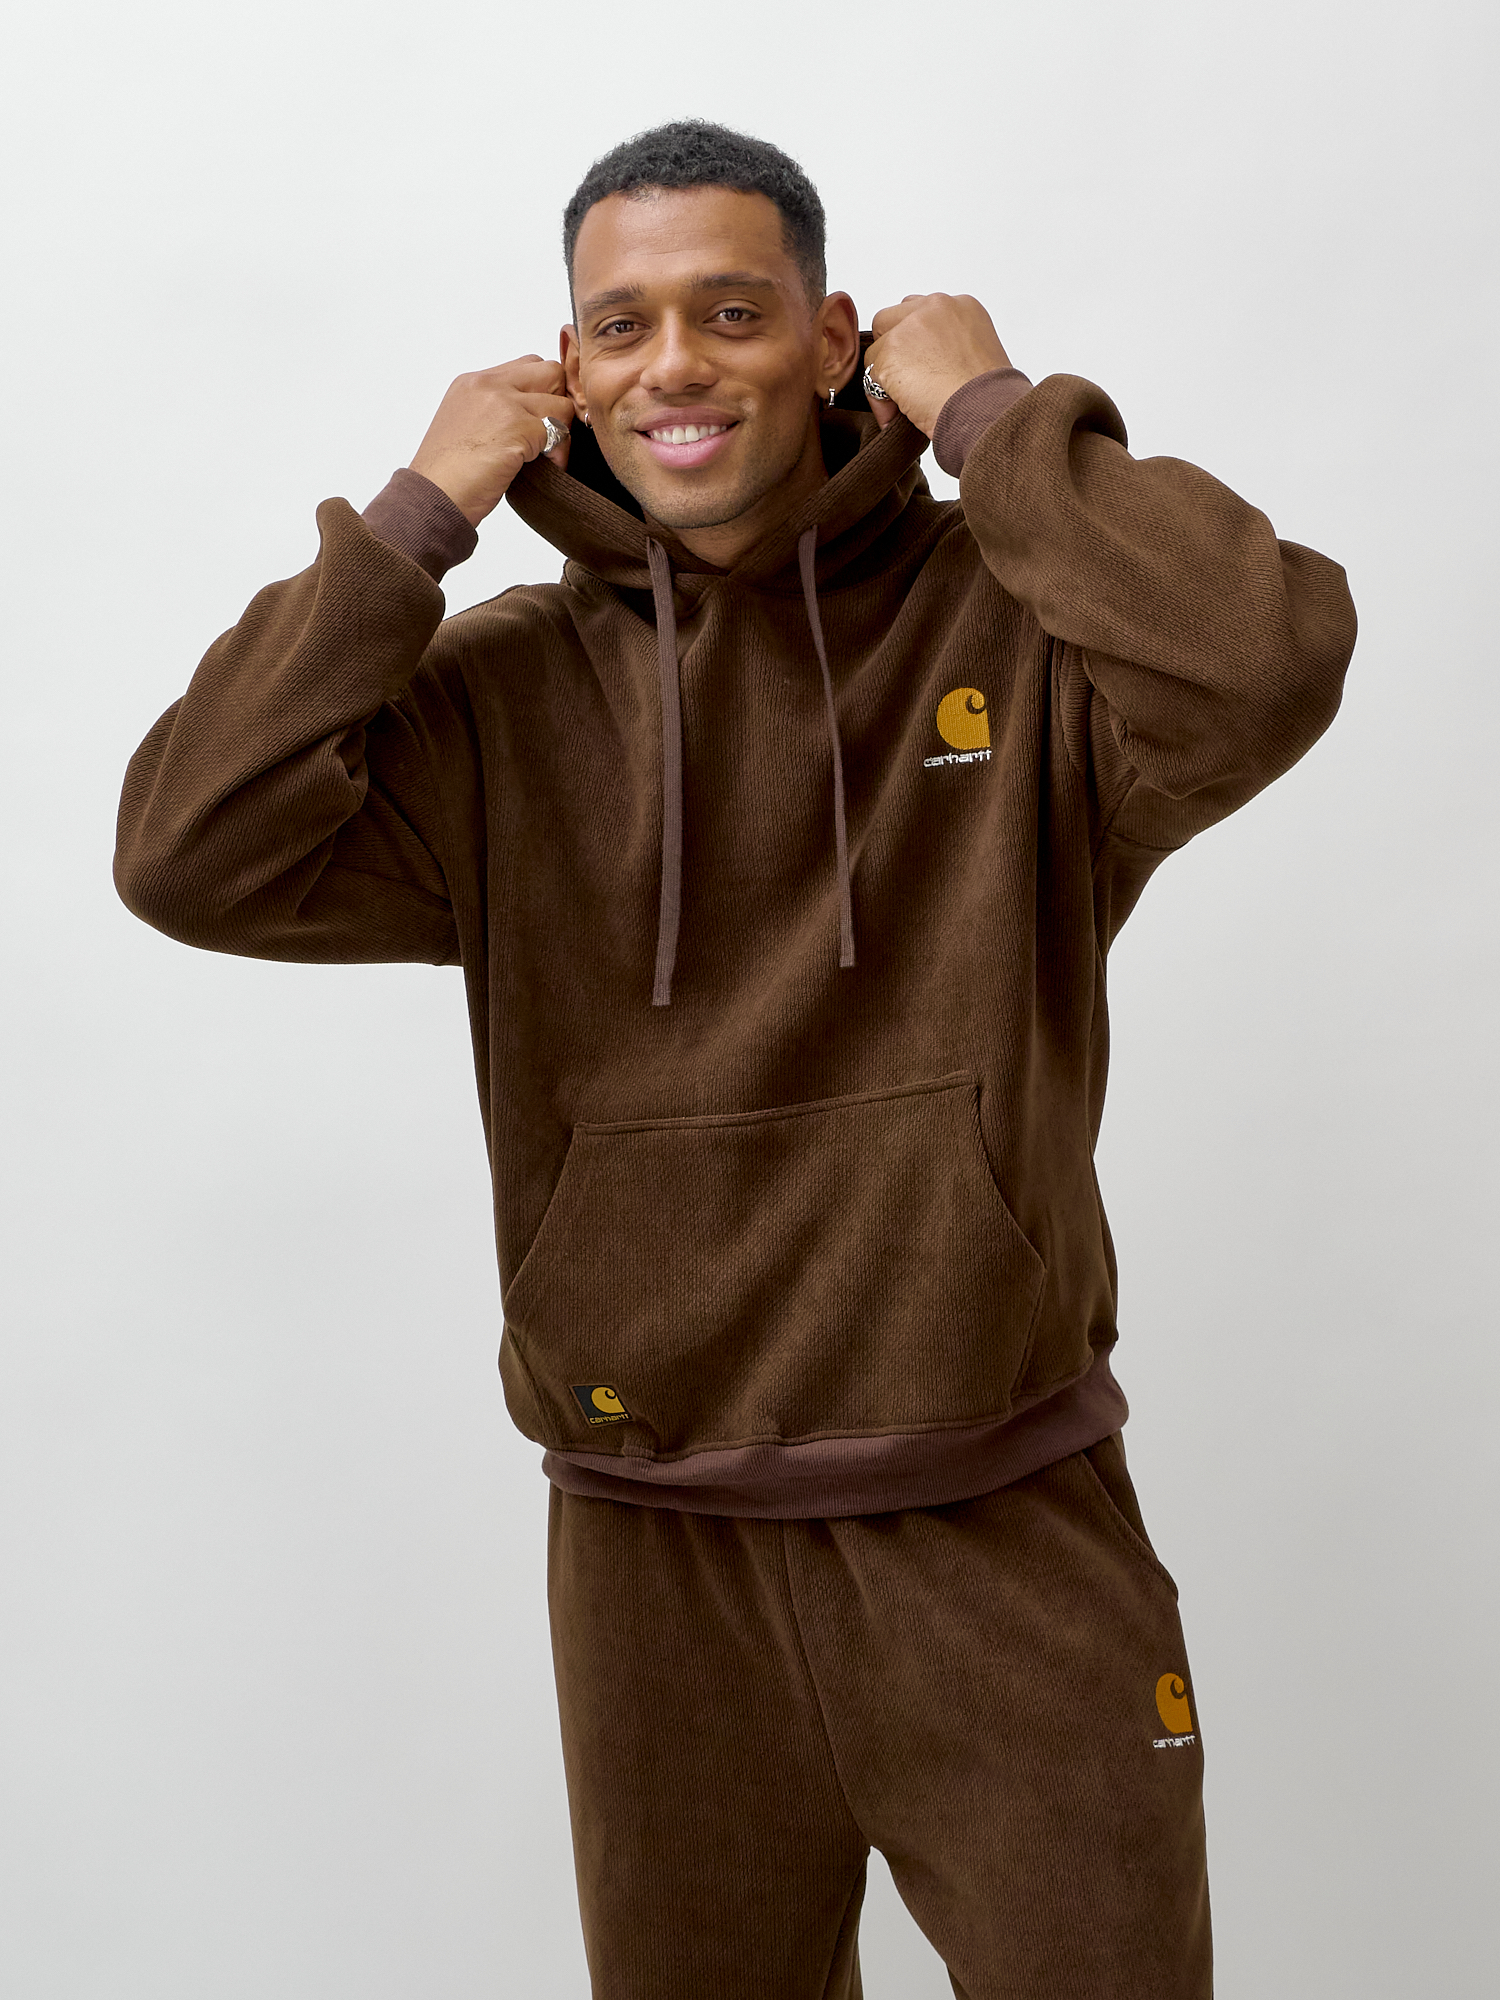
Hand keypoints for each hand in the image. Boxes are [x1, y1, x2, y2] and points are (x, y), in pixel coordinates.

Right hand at [408, 357, 578, 525]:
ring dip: (562, 430)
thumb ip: (495, 411)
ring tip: (547, 456)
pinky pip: (561, 431)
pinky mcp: (518, 427)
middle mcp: (487, 384)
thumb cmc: (448, 475)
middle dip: (557, 402)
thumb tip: (532, 416)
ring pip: (562, 401)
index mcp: (473, 382)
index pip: (528, 365)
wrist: (434, 497)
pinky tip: (546, 468)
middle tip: (550, 435)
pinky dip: (559, 453)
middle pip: (551, 371)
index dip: (542, 392)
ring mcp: (503, 403)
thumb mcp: (466, 427)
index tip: (540, 421)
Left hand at [861, 295, 1012, 435]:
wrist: (985, 411)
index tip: (924, 367)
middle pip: (893, 319)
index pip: (923, 312)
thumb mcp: (978, 356)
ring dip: (888, 374)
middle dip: (895, 349)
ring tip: (907, 401)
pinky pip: (870, 375)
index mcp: (962, 307)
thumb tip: (925, 363)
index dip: (917, 343)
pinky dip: (880, 399)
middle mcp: (936, 307)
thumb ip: (950, 347)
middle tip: (910, 381)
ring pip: (879, 347)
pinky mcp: (891, 352)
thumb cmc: (988, 397)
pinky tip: (898, 414)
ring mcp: (911, 327)